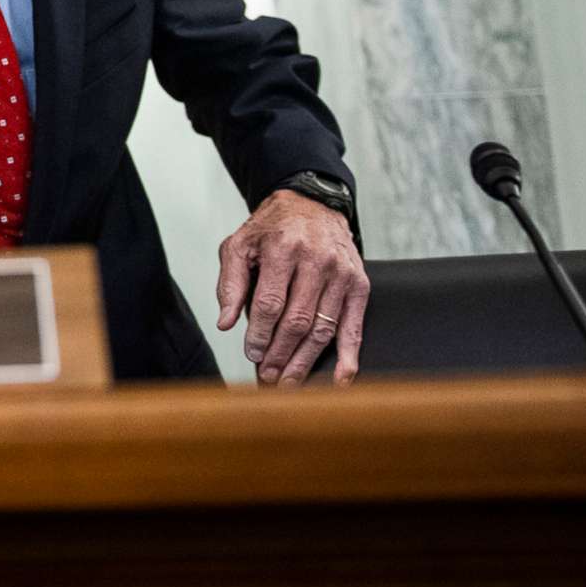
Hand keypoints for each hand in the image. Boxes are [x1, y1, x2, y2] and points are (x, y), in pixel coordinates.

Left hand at [216, 190, 367, 386]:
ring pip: (323, 329)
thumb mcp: (239, 245)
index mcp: (284, 249)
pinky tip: (340, 379)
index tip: (252, 354)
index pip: (271, 303)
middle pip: (298, 320)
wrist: (311, 204)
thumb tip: (226, 323)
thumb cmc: (272, 229)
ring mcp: (342, 274)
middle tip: (269, 377)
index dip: (260, 334)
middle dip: (281, 354)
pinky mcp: (359, 284)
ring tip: (290, 382)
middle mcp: (317, 261)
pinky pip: (354, 326)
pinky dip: (349, 356)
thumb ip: (230, 283)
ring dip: (306, 360)